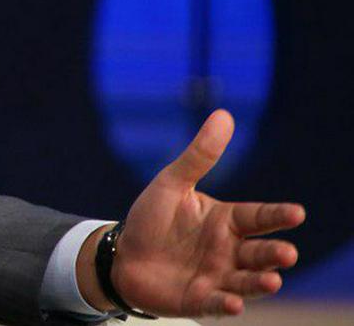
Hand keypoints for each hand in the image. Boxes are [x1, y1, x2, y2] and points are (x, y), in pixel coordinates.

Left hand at [78, 109, 305, 316]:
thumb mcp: (172, 183)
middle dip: (275, 255)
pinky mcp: (199, 300)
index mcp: (226, 221)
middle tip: (287, 253)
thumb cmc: (152, 219)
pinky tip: (235, 303)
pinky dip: (228, 304)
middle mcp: (228, 251)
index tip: (297, 213)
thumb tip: (224, 114)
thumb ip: (199, 156)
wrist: (122, 255)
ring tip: (272, 280)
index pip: (258, 217)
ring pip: (247, 282)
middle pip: (259, 254)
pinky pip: (217, 304)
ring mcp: (217, 277)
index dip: (277, 215)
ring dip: (261, 283)